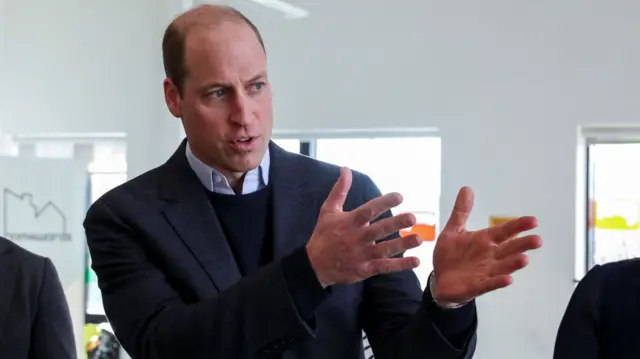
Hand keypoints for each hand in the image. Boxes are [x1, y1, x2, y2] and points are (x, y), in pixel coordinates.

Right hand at [306, 167, 421, 287]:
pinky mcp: (364, 270)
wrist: (314, 266)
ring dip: (402, 244)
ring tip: (418, 239)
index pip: (368, 210)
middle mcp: (356, 238)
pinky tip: (415, 261)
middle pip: (379, 230)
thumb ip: (339, 190)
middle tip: (412, 218)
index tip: (399, 196)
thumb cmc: (323, 235)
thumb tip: (345, 169)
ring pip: (385, 249)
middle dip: (396, 224)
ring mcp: (361, 255)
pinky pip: (384, 267)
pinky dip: (400, 265)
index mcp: (349, 222)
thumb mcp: (328, 211)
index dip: (384, 203)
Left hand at [432, 187, 541, 303]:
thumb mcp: (453, 230)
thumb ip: (461, 211)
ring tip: (525, 259)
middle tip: (537, 240)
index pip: (504, 231)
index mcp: (485, 240)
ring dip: (513, 263)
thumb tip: (466, 189)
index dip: (518, 226)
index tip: (534, 220)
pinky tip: (507, 280)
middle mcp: (489, 255)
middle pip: (509, 249)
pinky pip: (489, 284)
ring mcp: (485, 271)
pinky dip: (498, 281)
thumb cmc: (450, 255)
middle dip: (522, 244)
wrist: (439, 279)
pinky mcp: (477, 285)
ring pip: (503, 266)